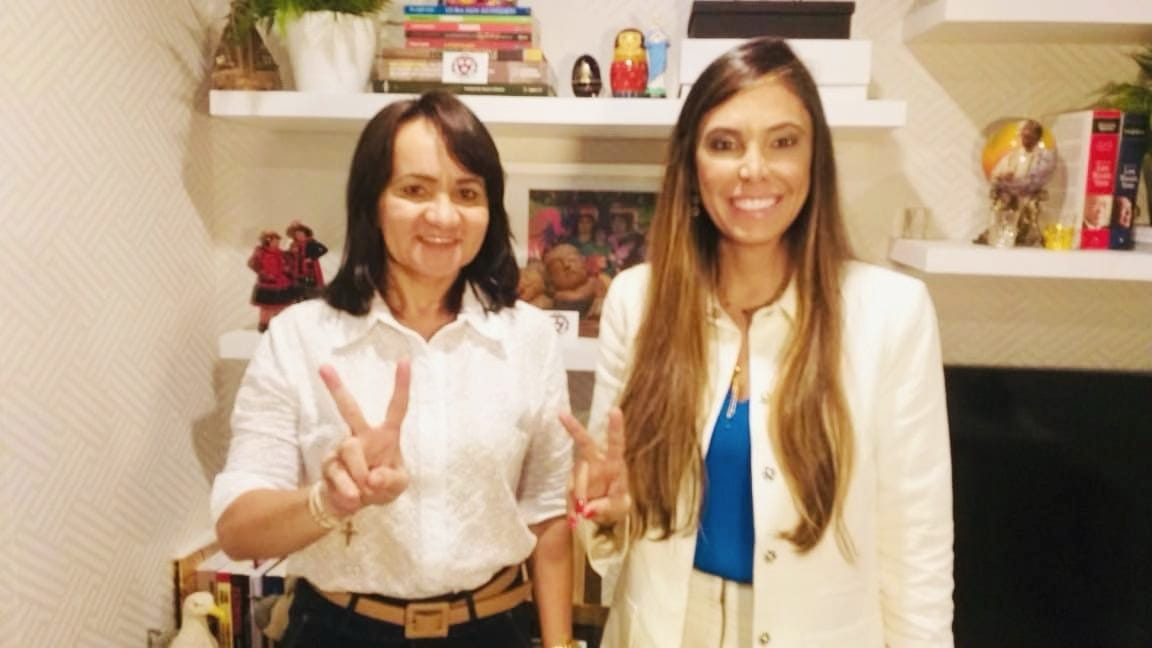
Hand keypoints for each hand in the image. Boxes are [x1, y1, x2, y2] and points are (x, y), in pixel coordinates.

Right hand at [317, 360, 410, 514]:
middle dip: (336, 388)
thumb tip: (374, 477)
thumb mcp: (398, 485)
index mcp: (386, 435)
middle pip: (349, 409)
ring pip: (349, 450)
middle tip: (323, 366)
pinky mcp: (329, 464)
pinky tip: (354, 499)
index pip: (397, 407)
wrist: (354, 503)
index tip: (405, 360)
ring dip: (361, 475)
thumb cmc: (381, 486)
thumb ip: (392, 481)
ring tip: (366, 491)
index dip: (402, 385)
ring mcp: (342, 449)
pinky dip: (349, 490)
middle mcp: (361, 436)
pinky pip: (338, 474)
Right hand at [560, 407, 630, 527]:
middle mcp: (597, 462)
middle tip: (561, 414)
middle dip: (573, 428)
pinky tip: (576, 517)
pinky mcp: (572, 481)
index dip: (615, 428)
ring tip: (585, 514)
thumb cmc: (616, 504)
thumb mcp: (616, 508)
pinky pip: (570, 493)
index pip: (616, 444)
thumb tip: (586, 510)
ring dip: (580, 495)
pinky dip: (572, 506)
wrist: (604, 514)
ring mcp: (582, 470)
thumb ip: (604, 508)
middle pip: (584, 443)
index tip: (614, 410)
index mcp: (615, 465)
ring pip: (576, 478)